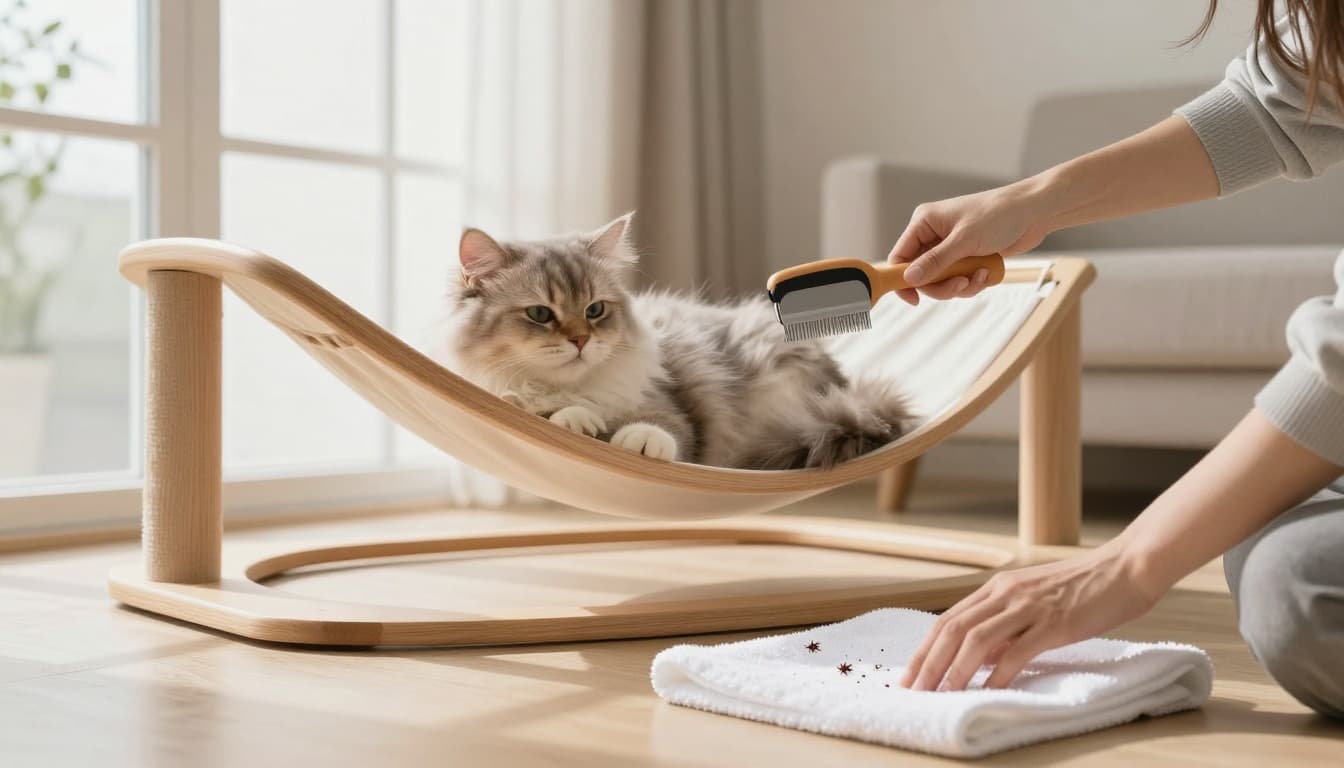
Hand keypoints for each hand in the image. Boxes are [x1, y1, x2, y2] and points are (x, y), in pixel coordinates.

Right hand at [887, 182, 1051, 304]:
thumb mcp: (964, 240)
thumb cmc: (998, 215)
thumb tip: (909, 278)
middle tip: (961, 284)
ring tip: (980, 275)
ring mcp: (950, 247)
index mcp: (925, 222)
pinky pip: (959, 280)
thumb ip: (935, 261)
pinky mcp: (966, 257)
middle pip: (921, 274)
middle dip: (942, 285)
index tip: (914, 299)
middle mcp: (934, 235)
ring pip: (941, 281)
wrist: (1033, 213)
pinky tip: (987, 271)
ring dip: (961, 285)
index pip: (900, 256)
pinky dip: (973, 282)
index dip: (902, 279)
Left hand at [900, 544, 1162, 690]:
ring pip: (976, 640)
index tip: (909, 676)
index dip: (924, 650)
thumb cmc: (1085, 587)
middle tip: (911, 691)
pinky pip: (1016, 652)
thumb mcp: (1034, 601)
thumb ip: (1005, 626)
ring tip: (940, 695)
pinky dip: (997, 675)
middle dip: (927, 663)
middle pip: (951, 630)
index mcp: (998, 588)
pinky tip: (987, 692)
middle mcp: (1006, 594)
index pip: (947, 620)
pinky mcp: (1054, 623)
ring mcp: (1028, 607)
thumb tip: (978, 658)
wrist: (1127, 567)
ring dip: (953, 671)